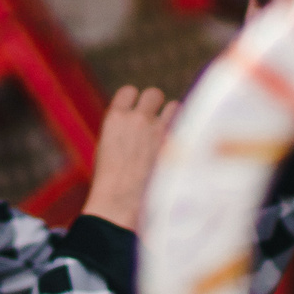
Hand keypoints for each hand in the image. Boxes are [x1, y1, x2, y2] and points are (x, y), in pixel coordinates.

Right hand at [83, 87, 176, 231]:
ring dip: (173, 116)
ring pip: (174, 105)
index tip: (135, 112)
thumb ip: (122, 131)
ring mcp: (158, 130)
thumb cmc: (110, 181)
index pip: (129, 91)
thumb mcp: (107, 148)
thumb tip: (136, 125)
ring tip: (169, 134)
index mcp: (114, 117)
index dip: (134, 101)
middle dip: (155, 105)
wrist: (120, 202)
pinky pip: (186, 125)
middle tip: (155, 122)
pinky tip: (181, 144)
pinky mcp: (174, 144)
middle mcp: (137, 118)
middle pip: (153, 94)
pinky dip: (185, 131)